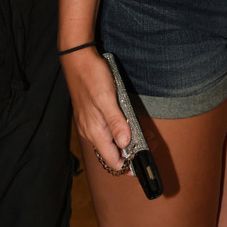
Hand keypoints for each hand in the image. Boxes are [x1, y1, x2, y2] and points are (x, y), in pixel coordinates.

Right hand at [60, 47, 133, 171]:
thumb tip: (125, 144)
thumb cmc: (92, 77)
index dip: (127, 165)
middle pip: (110, 154)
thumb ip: (116, 122)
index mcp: (94, 131)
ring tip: (143, 136)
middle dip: (129, 154)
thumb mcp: (107, 98)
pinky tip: (128, 124)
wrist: (77, 60)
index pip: (111, 161)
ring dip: (125, 143)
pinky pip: (105, 132)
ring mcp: (89, 124)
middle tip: (148, 146)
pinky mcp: (91, 116)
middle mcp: (90, 132)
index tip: (143, 162)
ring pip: (109, 143)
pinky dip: (118, 133)